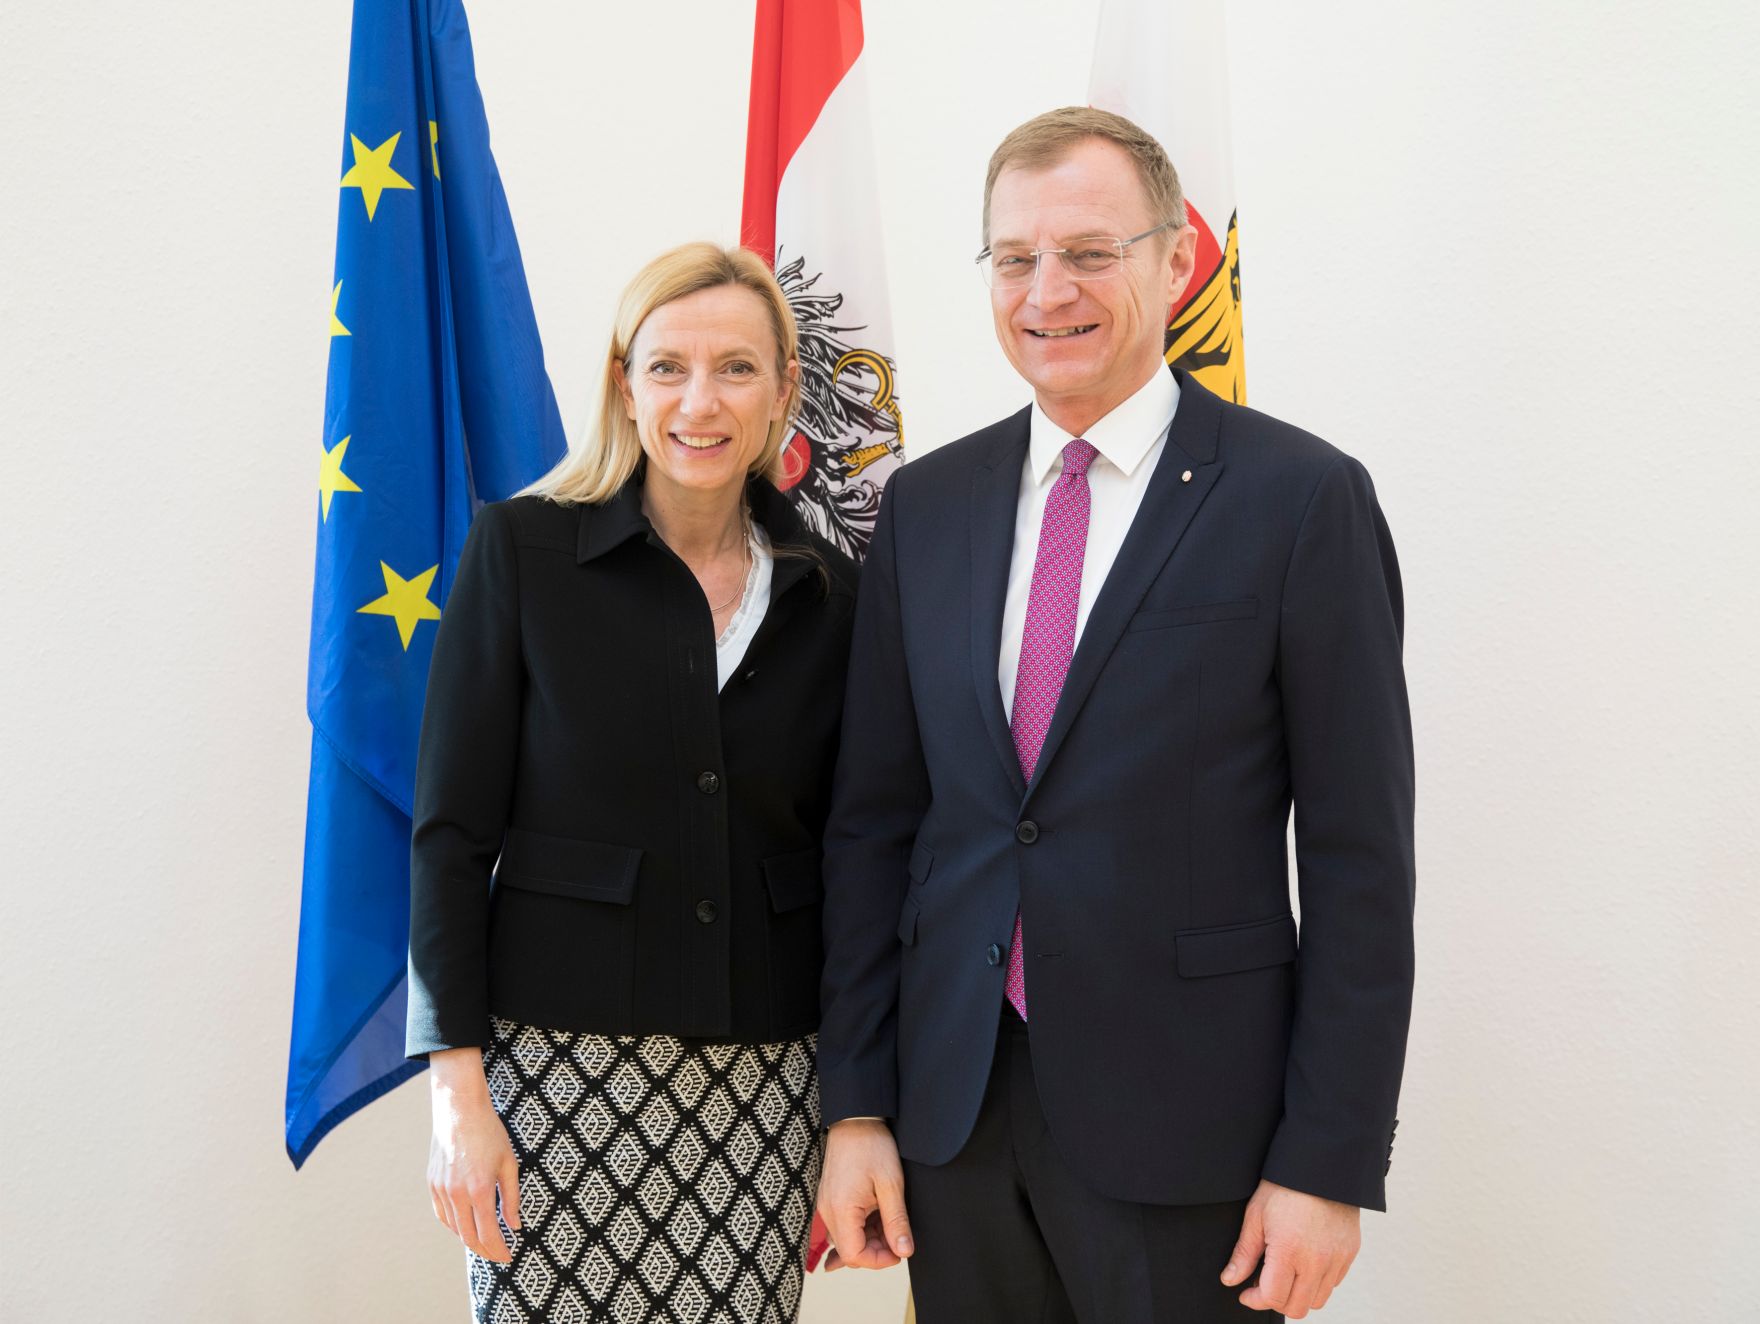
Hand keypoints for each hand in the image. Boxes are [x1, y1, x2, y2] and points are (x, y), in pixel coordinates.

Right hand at [427, 1047, 520, 1263]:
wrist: (459, 1110)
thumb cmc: (490, 1133)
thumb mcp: (509, 1164)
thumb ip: (511, 1197)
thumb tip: (514, 1225)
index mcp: (480, 1190)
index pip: (488, 1234)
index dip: (499, 1250)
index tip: (509, 1257)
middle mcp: (457, 1194)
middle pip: (469, 1237)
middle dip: (485, 1250)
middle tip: (498, 1254)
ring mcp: (441, 1190)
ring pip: (454, 1228)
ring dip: (469, 1240)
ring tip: (484, 1243)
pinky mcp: (432, 1184)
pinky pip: (442, 1214)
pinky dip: (454, 1225)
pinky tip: (465, 1226)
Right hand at [815, 1118, 913, 1269]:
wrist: (855, 1120)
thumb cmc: (872, 1147)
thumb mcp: (891, 1185)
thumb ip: (896, 1221)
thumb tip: (904, 1251)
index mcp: (841, 1210)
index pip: (854, 1256)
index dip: (878, 1261)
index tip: (899, 1251)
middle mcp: (828, 1211)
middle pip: (849, 1251)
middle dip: (876, 1250)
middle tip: (898, 1236)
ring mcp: (826, 1205)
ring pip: (847, 1239)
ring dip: (869, 1239)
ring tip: (889, 1222)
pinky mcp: (830, 1198)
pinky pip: (843, 1224)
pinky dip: (860, 1228)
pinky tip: (874, 1222)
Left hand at [1221, 1179, 1359, 1317]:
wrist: (1321, 1165)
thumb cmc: (1284, 1186)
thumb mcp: (1256, 1216)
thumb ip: (1244, 1253)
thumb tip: (1230, 1280)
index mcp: (1288, 1251)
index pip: (1273, 1297)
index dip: (1255, 1300)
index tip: (1246, 1293)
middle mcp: (1316, 1261)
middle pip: (1297, 1308)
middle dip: (1276, 1301)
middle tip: (1264, 1284)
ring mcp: (1336, 1259)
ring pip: (1317, 1300)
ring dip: (1298, 1295)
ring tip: (1285, 1273)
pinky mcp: (1350, 1253)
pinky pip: (1333, 1283)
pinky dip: (1317, 1282)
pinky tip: (1304, 1263)